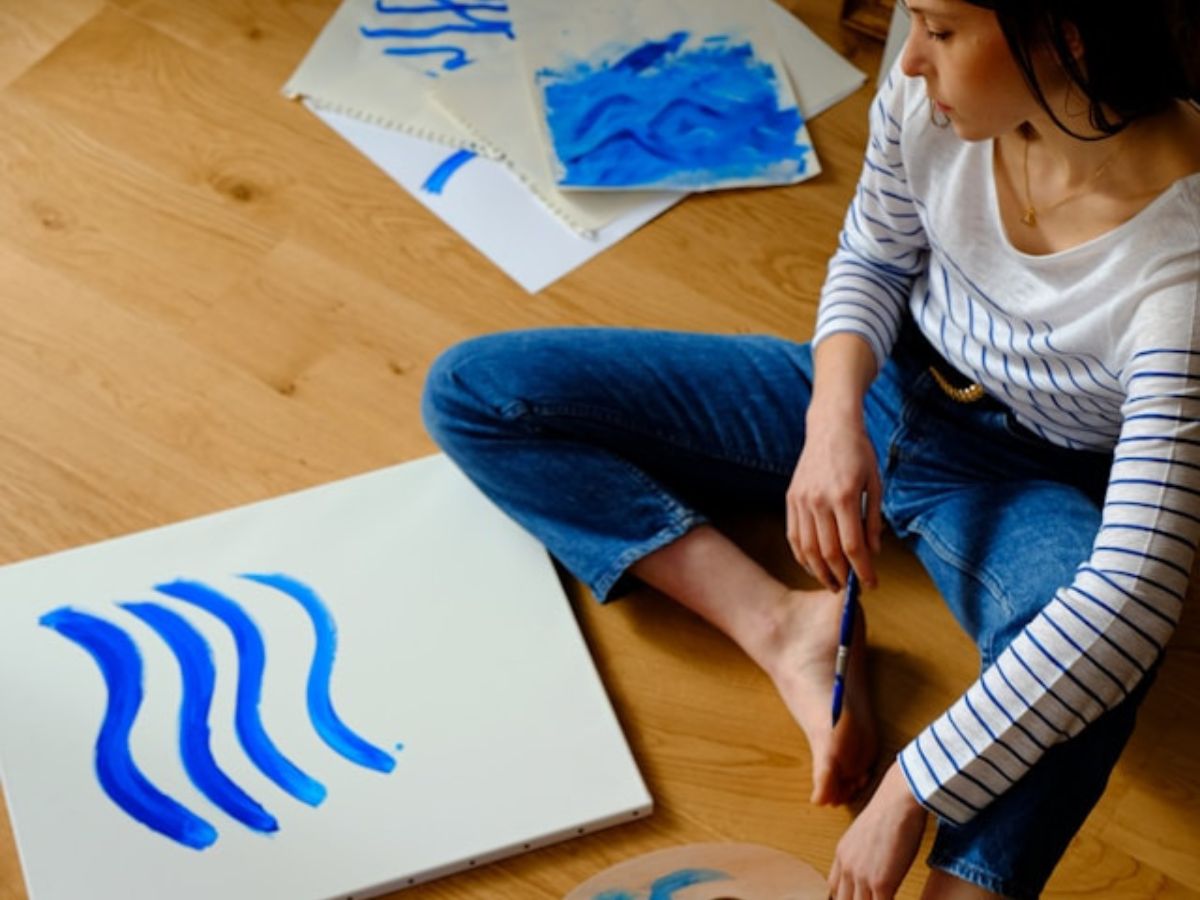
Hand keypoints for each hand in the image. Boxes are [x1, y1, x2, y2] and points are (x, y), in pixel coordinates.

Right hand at [786, 402, 882, 591]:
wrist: (830, 427)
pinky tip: (813, 566)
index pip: (852, 546)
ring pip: (808, 548)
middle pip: (828, 552)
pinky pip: (794, 535)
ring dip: (820, 571)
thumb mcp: (874, 484)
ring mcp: (801, 500)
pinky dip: (802, 556)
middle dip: (841, 576)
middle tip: (850, 589)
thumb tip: (872, 552)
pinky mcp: (791, 499)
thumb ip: (873, 520)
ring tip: (832, 583)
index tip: (871, 584)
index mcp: (844, 496)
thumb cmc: (858, 453)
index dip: (862, 570)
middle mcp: (819, 500)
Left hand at [828, 761, 927, 898]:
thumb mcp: (865, 833)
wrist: (898, 800)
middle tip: (869, 899)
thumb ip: (862, 851)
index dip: (844, 898)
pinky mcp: (881, 882)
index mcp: (842, 854)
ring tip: (882, 899)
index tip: (854, 898)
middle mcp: (847, 867)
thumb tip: (873, 862)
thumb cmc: (890, 812)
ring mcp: (862, 876)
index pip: (833, 888)